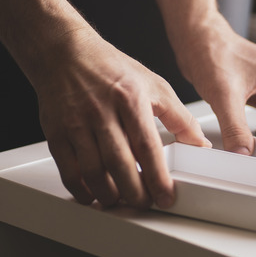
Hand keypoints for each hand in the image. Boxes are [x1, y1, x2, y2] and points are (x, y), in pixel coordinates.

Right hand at [35, 29, 210, 208]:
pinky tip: (94, 194)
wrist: (65, 53)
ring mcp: (76, 123)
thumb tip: (200, 144)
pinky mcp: (55, 132)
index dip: (157, 176)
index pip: (147, 145)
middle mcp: (101, 111)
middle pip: (119, 163)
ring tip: (122, 200)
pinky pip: (68, 170)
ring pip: (92, 171)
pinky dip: (82, 189)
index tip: (166, 195)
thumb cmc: (111, 68)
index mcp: (130, 98)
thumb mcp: (154, 85)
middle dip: (134, 192)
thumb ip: (179, 117)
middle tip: (145, 203)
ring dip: (109, 194)